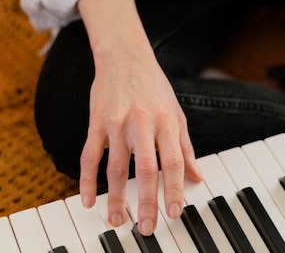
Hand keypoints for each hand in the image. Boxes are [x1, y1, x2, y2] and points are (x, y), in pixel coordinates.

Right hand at [78, 46, 202, 235]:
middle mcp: (143, 123)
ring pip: (116, 167)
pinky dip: (87, 180)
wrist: (125, 57)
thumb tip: (198, 177)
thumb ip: (186, 147)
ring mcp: (117, 123)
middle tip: (148, 227)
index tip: (175, 213)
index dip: (175, 190)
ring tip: (117, 220)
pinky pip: (90, 156)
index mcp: (167, 122)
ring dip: (116, 197)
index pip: (174, 162)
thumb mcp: (177, 114)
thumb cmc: (155, 88)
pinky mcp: (96, 122)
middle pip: (147, 169)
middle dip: (148, 201)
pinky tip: (88, 200)